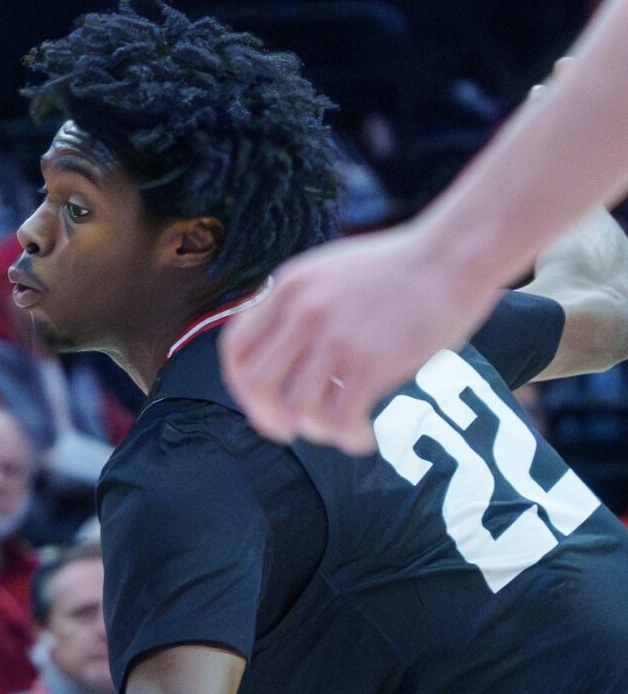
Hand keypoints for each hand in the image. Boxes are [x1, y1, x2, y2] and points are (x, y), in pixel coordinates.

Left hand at [220, 225, 489, 452]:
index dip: (240, 386)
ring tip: (341, 430)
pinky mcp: (369, 362)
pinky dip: (347, 438)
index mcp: (288, 288)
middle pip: (256, 385)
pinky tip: (363, 438)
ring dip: (315, 431)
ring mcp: (334, 337)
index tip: (262, 403)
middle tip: (291, 430)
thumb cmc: (404, 268)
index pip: (236, 348)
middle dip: (268, 417)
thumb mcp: (332, 273)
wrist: (457, 254)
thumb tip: (281, 358)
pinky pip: (339, 420)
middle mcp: (302, 312)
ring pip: (297, 408)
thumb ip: (300, 307)